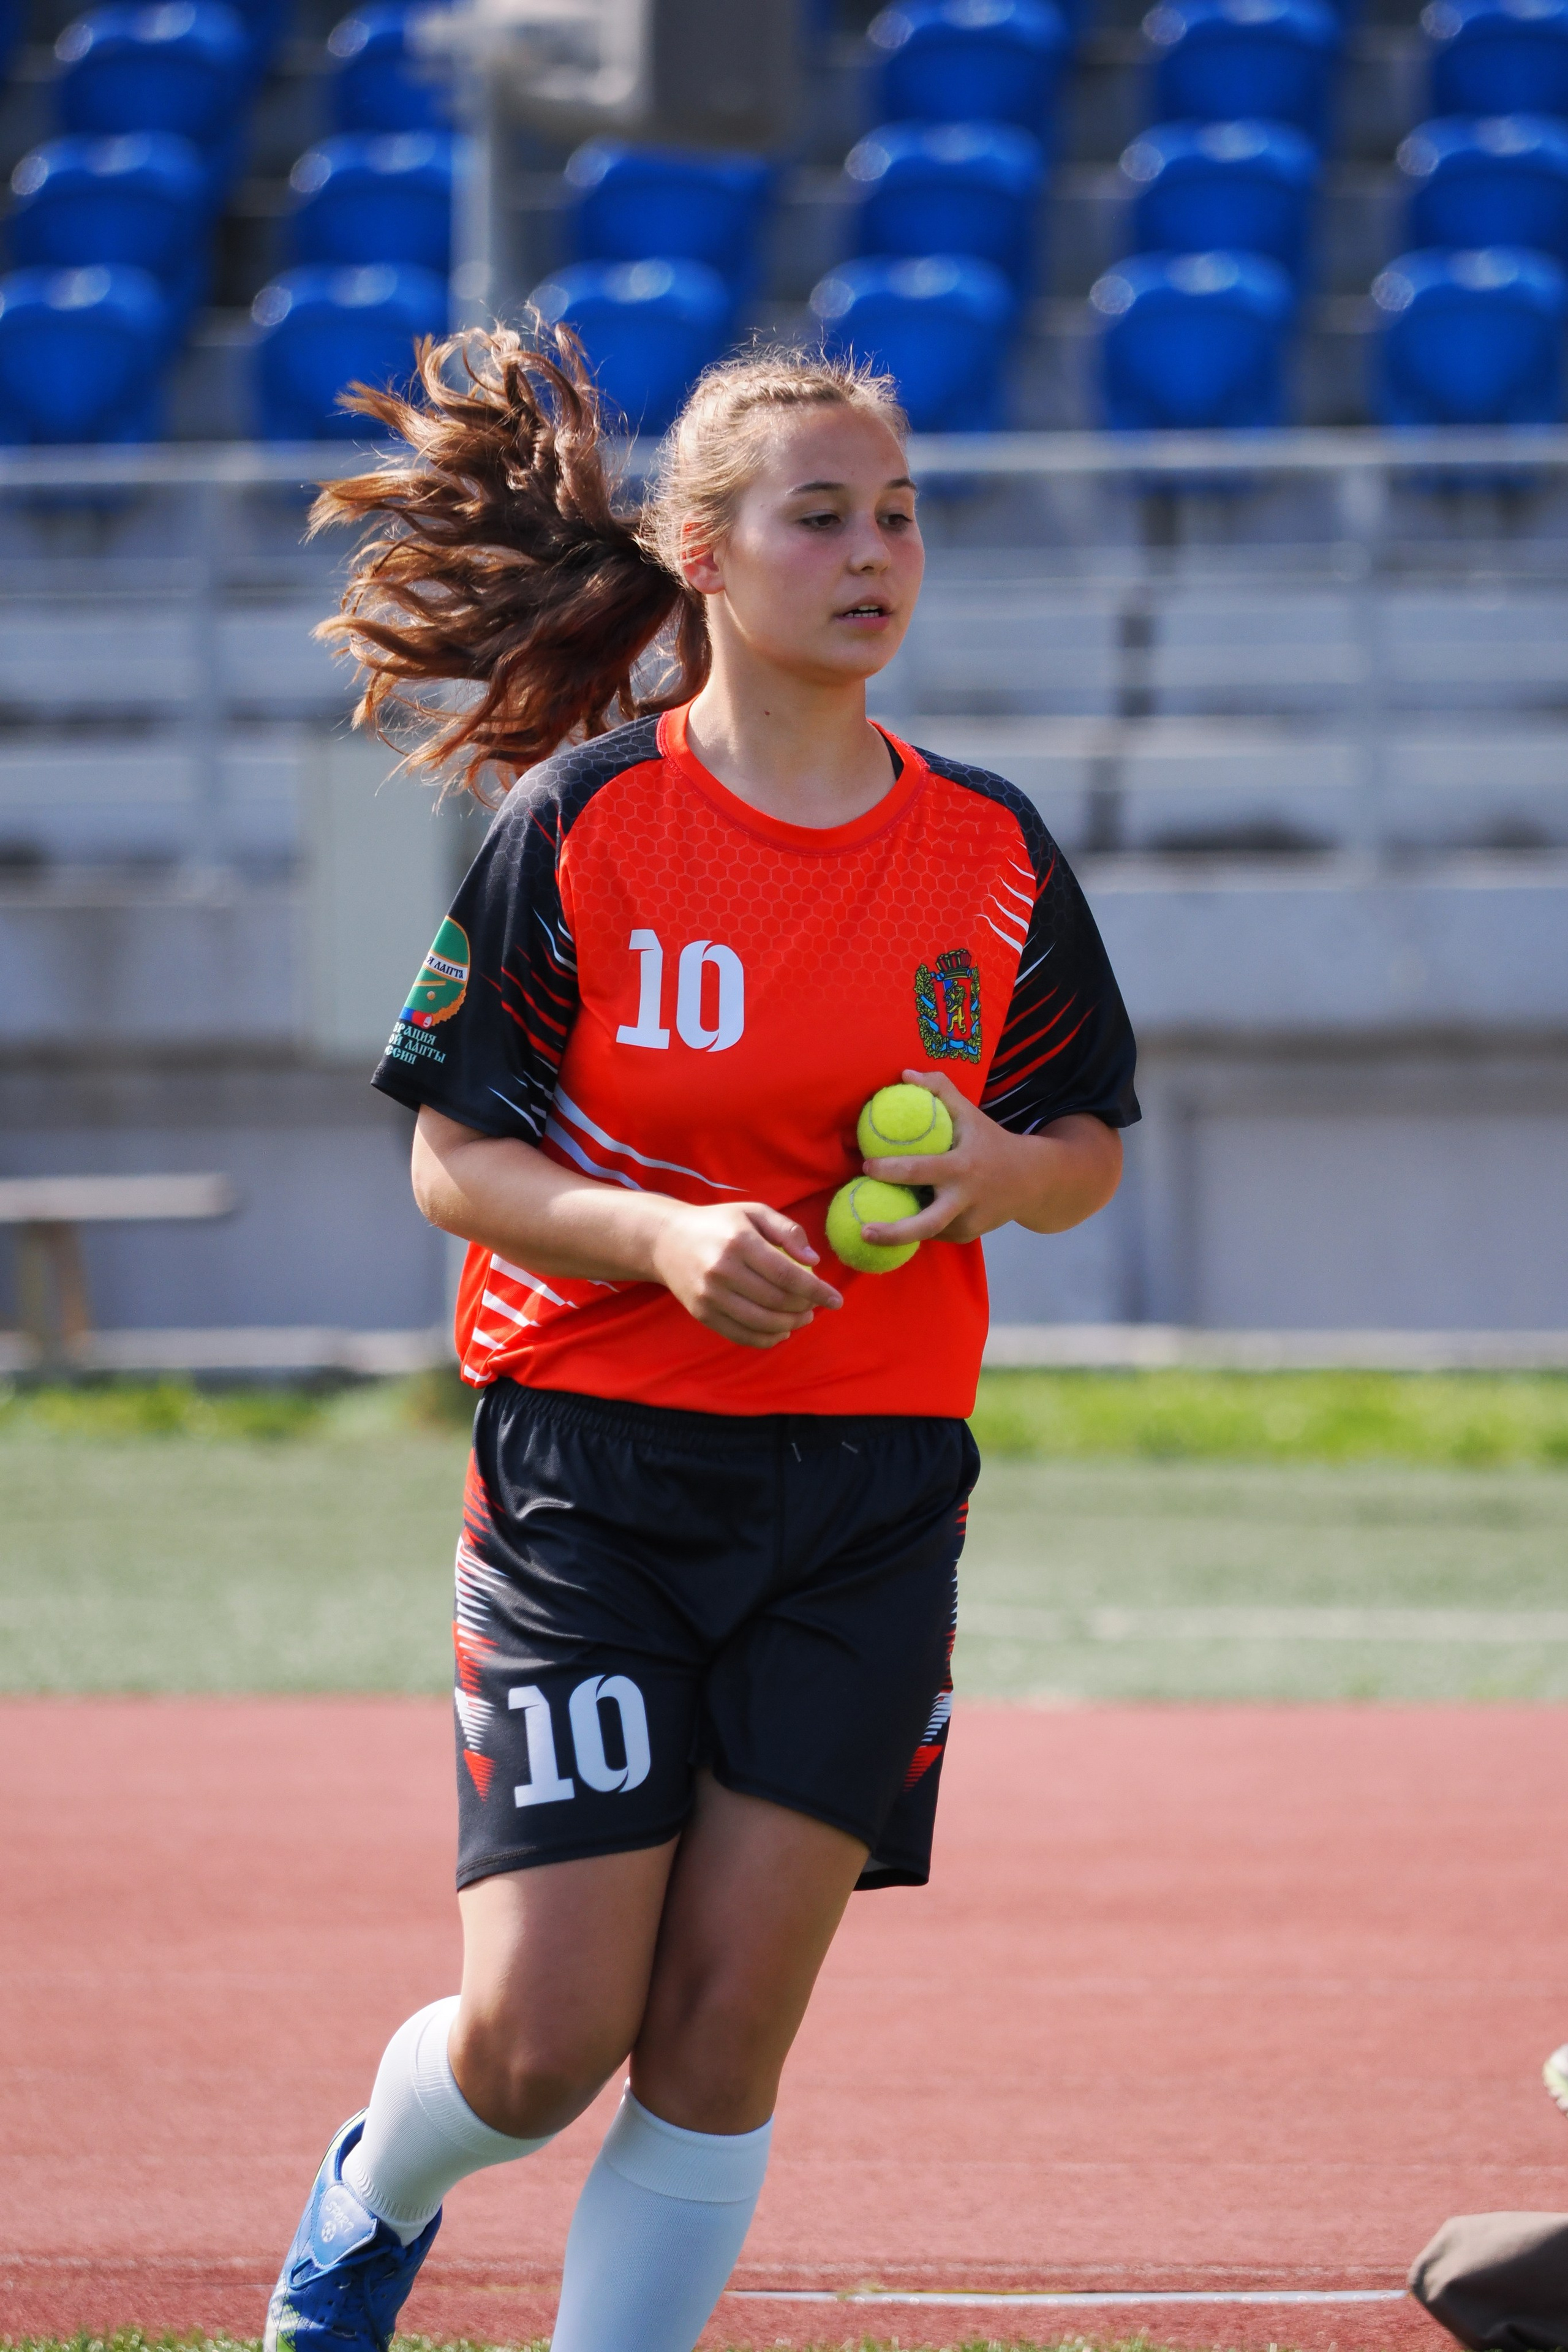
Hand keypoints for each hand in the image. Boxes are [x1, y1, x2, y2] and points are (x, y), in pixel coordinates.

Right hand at [650, 1201, 842, 1349]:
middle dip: (804, 1308)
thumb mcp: (754, 1213)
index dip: (816, 1290)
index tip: (836, 1300)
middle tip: (816, 1306)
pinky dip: (766, 1339)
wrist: (667, 1240)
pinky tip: (781, 1332)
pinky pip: (741, 1335)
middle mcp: (722, 1270)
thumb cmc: (719, 1224)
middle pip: (776, 1301)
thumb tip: (814, 1262)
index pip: (786, 1274)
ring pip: (761, 1322)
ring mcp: (710, 1295)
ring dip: (790, 1325)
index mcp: (739, 1242)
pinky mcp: (702, 1313)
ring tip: (803, 1318)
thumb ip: (788, 1231)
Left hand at [860, 1070, 1120, 1245]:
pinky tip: (899, 1221)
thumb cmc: (991, 1141)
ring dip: (900, 1232)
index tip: (865, 1165)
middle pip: (925, 1225)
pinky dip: (917, 1227)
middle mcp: (965, 1199)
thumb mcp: (970, 1112)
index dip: (889, 1170)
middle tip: (862, 1230)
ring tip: (871, 1229)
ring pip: (927, 1232)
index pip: (919, 1170)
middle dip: (892, 1233)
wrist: (1032, 1180)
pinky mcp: (967, 1236)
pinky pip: (935, 1233)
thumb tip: (905, 1074)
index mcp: (961, 1167)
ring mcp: (968, 1222)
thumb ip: (940, 1089)